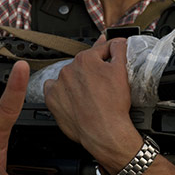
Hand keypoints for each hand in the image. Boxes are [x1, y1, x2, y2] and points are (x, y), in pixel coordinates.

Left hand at [44, 37, 140, 164]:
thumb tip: (118, 42)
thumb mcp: (122, 72)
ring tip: (89, 95)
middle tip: (103, 84)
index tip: (112, 54)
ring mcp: (59, 84)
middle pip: (84, 64)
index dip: (109, 52)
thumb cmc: (113, 106)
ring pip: (69, 76)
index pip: (100, 49)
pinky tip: (72, 98)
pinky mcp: (52, 99)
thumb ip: (119, 50)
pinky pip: (53, 89)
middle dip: (93, 70)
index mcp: (86, 59)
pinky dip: (61, 91)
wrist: (104, 132)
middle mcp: (69, 69)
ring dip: (77, 81)